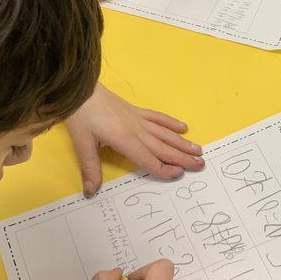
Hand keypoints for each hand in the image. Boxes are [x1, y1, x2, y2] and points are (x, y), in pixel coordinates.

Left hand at [65, 84, 203, 195]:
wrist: (80, 87)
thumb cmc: (80, 115)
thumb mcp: (82, 143)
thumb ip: (90, 168)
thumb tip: (92, 191)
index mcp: (124, 139)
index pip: (148, 159)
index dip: (163, 169)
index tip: (178, 175)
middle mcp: (136, 129)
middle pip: (162, 147)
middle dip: (182, 157)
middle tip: (200, 164)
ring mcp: (137, 118)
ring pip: (164, 133)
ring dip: (182, 142)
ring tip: (198, 149)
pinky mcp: (135, 110)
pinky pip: (157, 117)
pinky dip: (170, 122)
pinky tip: (182, 127)